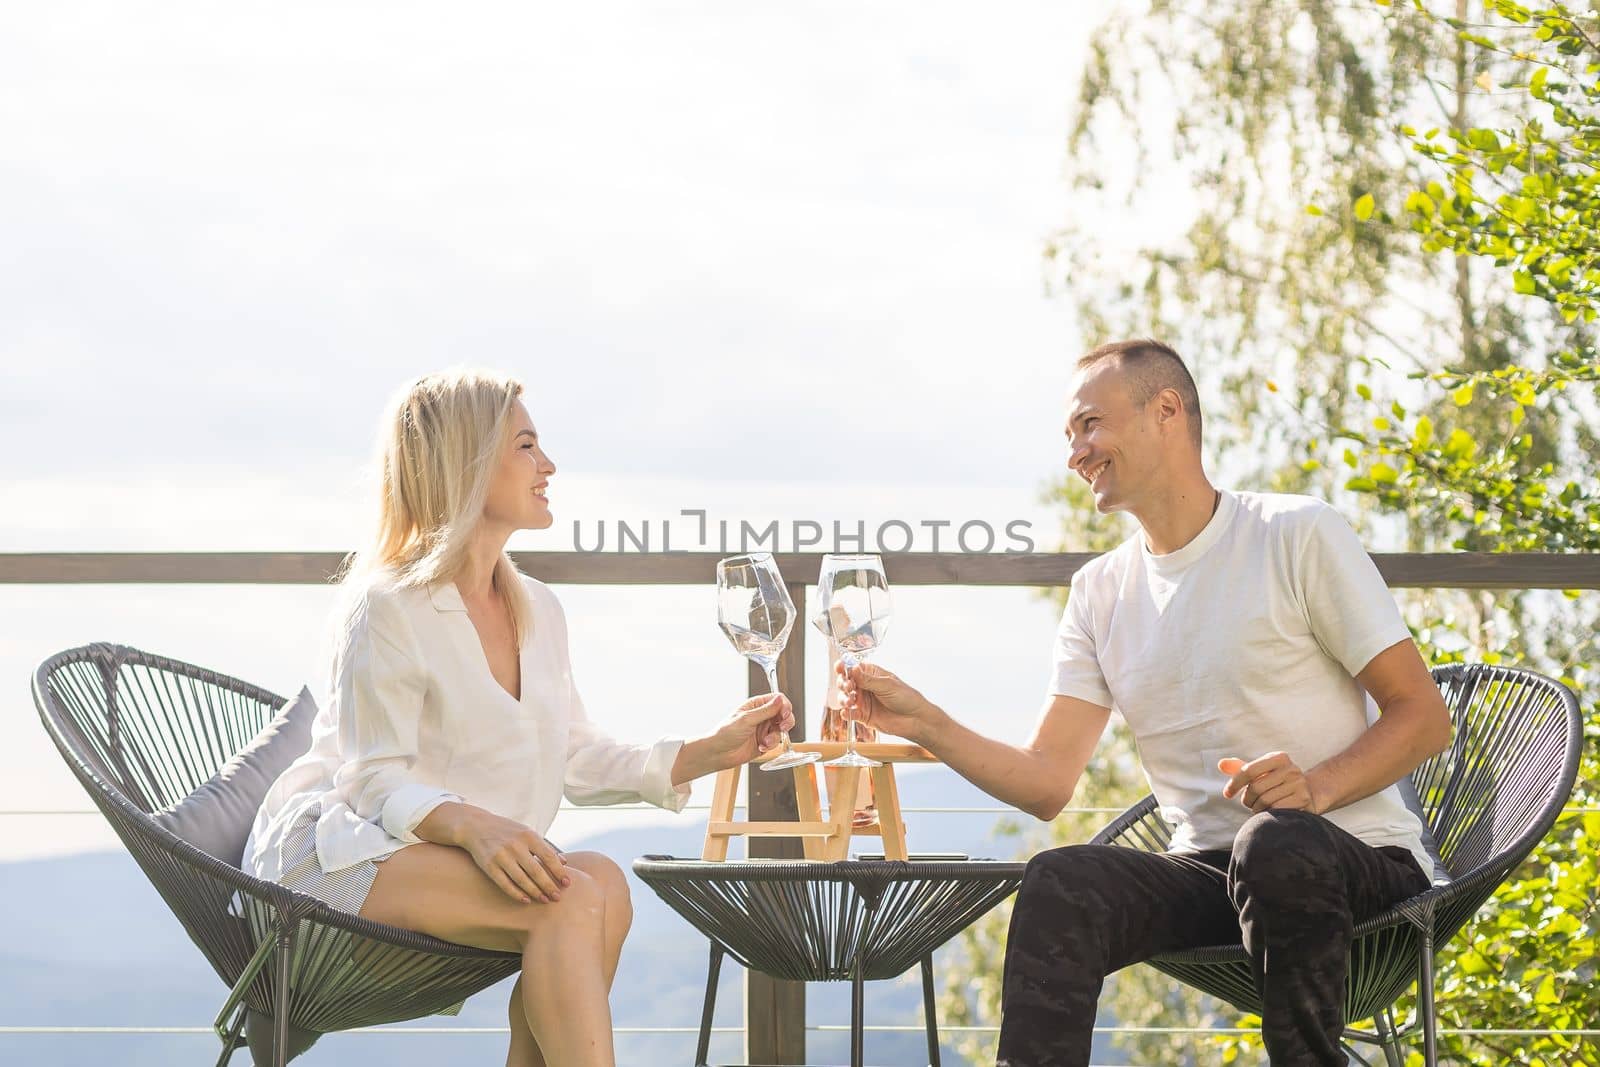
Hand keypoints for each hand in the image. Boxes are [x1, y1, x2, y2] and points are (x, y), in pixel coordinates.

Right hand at [454, 808, 570, 904]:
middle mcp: (516, 846)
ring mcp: (502, 856)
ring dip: (535, 892)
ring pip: (522, 880)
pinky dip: (516, 894)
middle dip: (549, 886)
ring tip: (544, 900)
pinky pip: (505, 884)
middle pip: (536, 871)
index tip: (567, 883)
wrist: (475, 826)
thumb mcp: (527, 832)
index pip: (548, 857)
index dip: (559, 872)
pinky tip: (526, 900)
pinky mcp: (489, 866)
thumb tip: (564, 862)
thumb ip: (545, 846)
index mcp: (528, 836)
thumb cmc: (507, 831)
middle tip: (557, 897)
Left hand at [708, 692, 795, 768]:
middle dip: (786, 721)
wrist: (718, 753)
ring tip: (765, 742)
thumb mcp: (747, 719)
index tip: (785, 714)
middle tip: (782, 727)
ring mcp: (764, 730)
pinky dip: (771, 746)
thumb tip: (779, 699)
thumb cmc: (726, 733)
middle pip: (784, 714)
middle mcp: (762, 716)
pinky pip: (776, 742)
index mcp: (756, 705)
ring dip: (775, 737)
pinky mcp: (765, 743)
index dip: (784, 705)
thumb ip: (766, 710)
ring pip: (781, 730)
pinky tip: (761, 747)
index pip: (777, 700)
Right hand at [837, 661, 934, 742]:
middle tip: (849, 687)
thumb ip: (868, 679)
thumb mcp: (887, 685)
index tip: (839, 668)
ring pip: (845, 698)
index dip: (844, 667)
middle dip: (843, 684)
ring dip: (843, 699)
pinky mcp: (863, 716)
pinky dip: (846, 713)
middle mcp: (865, 687)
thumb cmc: (906, 698)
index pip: (853, 668)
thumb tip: (853, 669)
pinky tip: (847, 712)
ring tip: (850, 702)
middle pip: (845, 682)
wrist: (915, 719)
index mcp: (871, 675)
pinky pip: (850, 714)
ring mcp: (863, 701)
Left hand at [1218, 752, 1323, 813]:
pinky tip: (1271, 812)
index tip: (1226, 794)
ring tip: (1261, 807)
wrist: (1309, 794)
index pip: (1248, 770)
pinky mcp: (1303, 800)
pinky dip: (1269, 813)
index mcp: (1279, 757)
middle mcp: (1291, 768)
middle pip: (1256, 787)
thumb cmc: (1276, 783)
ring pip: (1265, 801)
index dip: (1234, 783)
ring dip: (1257, 808)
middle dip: (1247, 799)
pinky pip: (1276, 810)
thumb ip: (1240, 768)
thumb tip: (1221, 764)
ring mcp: (1299, 784)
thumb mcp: (1260, 773)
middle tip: (1249, 803)